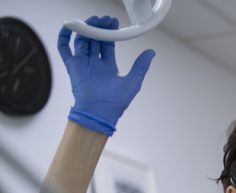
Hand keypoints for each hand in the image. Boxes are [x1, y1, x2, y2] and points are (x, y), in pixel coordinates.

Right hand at [57, 16, 154, 135]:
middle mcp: (94, 64)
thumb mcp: (134, 81)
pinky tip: (70, 27)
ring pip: (82, 40)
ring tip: (93, 20)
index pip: (107, 44)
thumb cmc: (116, 102)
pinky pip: (64, 48)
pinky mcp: (72, 66)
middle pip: (95, 40)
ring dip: (86, 29)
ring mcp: (83, 64)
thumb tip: (152, 52)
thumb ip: (141, 66)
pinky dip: (64, 37)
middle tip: (104, 19)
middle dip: (99, 28)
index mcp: (108, 67)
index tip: (113, 23)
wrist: (100, 111)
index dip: (110, 33)